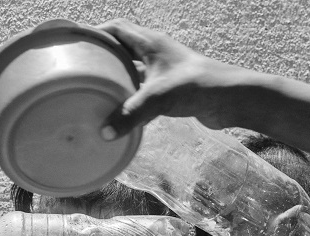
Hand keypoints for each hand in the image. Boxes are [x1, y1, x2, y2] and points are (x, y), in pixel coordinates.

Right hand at [97, 19, 237, 138]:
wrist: (231, 98)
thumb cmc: (198, 86)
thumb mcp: (158, 99)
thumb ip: (130, 114)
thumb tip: (104, 133)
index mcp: (151, 42)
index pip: (117, 28)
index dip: (96, 33)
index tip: (78, 44)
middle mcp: (157, 52)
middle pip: (123, 47)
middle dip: (104, 56)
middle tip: (84, 69)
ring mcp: (165, 70)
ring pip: (134, 69)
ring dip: (118, 77)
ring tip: (97, 90)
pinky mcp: (172, 88)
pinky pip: (145, 88)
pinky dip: (132, 96)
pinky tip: (122, 111)